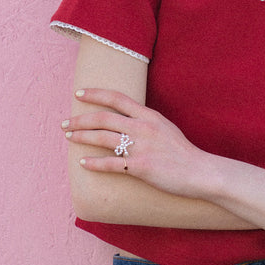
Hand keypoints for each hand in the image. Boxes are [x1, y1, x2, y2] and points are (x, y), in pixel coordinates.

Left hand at [61, 88, 207, 197]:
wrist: (199, 172)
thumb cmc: (182, 151)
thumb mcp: (165, 126)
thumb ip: (145, 120)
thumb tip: (125, 117)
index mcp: (149, 115)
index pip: (117, 98)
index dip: (95, 94)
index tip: (78, 93)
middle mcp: (143, 128)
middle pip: (103, 118)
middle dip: (80, 119)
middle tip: (65, 123)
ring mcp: (141, 148)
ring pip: (103, 138)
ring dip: (82, 137)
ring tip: (69, 137)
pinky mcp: (140, 167)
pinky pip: (111, 164)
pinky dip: (94, 163)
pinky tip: (83, 162)